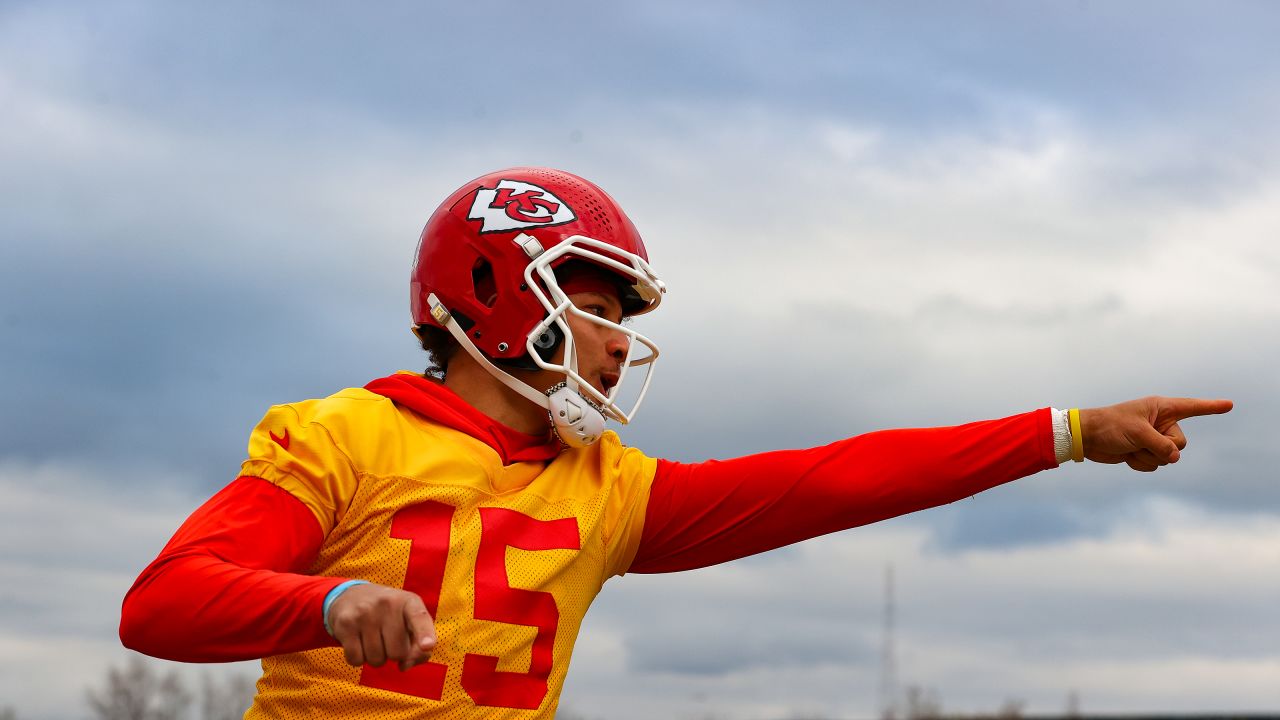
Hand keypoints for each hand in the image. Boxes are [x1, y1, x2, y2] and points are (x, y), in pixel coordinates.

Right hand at [326, 582, 436, 670]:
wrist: (350, 597)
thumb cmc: (389, 616)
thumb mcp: (409, 622)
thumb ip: (418, 648)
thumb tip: (404, 666)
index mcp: (409, 601)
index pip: (420, 618)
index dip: (425, 634)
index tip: (428, 646)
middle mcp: (387, 603)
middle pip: (398, 652)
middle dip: (394, 654)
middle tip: (386, 637)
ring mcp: (365, 612)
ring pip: (376, 660)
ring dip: (376, 657)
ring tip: (373, 637)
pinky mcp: (345, 624)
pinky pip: (356, 660)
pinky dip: (358, 659)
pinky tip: (358, 642)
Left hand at [1079, 396, 1232, 471]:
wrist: (1086, 438)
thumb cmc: (1110, 426)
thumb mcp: (1138, 433)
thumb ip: (1161, 445)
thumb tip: (1174, 458)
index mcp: (1160, 408)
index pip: (1192, 407)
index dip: (1211, 407)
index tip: (1229, 405)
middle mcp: (1160, 422)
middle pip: (1180, 443)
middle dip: (1162, 448)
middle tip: (1140, 441)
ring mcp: (1152, 438)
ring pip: (1167, 458)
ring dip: (1147, 457)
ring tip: (1129, 447)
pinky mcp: (1144, 451)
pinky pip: (1154, 465)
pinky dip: (1140, 464)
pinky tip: (1126, 456)